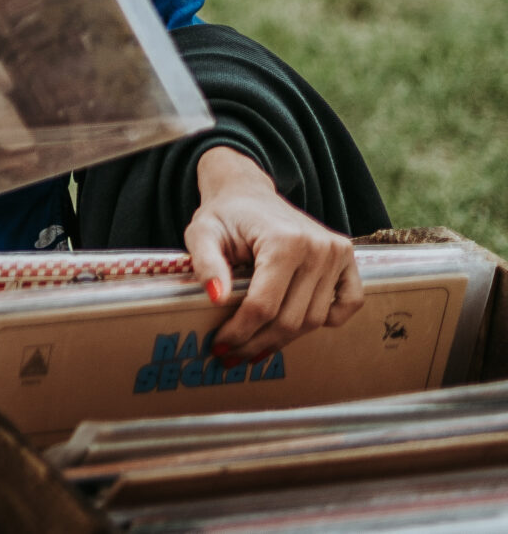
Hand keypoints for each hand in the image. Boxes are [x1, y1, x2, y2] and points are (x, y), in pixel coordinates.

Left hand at [188, 145, 363, 362]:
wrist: (248, 193)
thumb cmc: (224, 215)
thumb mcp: (202, 233)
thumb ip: (206, 264)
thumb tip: (217, 299)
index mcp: (284, 241)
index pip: (263, 305)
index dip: (239, 332)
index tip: (218, 347)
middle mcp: (319, 248)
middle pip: (290, 319)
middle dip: (257, 343)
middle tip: (231, 357)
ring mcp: (338, 254)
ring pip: (314, 319)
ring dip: (283, 340)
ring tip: (253, 348)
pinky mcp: (348, 259)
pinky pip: (348, 303)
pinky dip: (327, 320)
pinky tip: (296, 326)